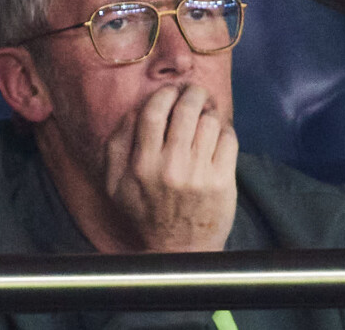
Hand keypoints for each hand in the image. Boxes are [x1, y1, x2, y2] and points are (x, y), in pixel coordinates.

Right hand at [106, 84, 237, 252]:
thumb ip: (117, 144)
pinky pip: (229, 138)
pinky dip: (225, 129)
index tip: (170, 92)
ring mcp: (199, 175)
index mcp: (141, 166)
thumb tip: (135, 108)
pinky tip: (217, 134)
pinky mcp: (223, 181)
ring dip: (210, 111)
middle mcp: (170, 168)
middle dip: (192, 93)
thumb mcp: (115, 184)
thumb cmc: (146, 212)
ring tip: (206, 114)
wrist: (180, 251)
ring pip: (210, 121)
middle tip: (194, 93)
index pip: (153, 113)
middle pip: (186, 110)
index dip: (164, 94)